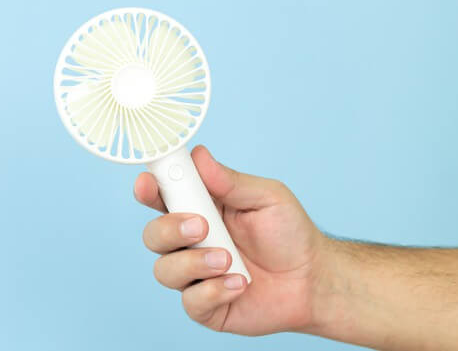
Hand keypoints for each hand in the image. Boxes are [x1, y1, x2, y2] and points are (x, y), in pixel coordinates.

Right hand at [134, 145, 325, 334]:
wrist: (314, 280)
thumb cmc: (289, 234)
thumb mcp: (266, 197)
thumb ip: (230, 180)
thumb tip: (199, 156)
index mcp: (199, 209)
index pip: (161, 197)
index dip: (148, 189)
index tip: (147, 183)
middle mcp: (190, 242)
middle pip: (153, 235)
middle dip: (170, 229)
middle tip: (202, 226)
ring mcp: (195, 274)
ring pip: (164, 270)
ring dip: (194, 263)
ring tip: (229, 259)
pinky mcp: (205, 305)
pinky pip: (191, 301)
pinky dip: (214, 291)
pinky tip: (240, 283)